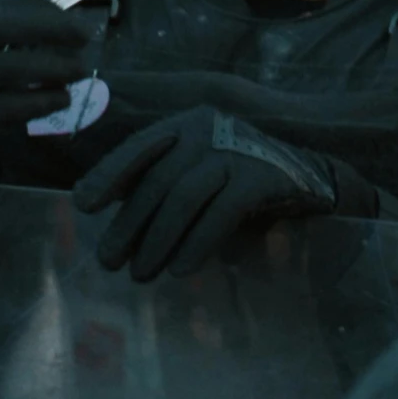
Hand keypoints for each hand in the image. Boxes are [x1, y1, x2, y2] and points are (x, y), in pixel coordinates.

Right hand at [0, 0, 87, 175]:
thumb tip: (59, 16)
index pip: (0, 4)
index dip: (41, 9)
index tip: (71, 18)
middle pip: (0, 27)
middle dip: (48, 26)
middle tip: (85, 35)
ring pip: (11, 68)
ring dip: (54, 67)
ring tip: (79, 71)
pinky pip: (12, 106)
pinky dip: (42, 101)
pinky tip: (60, 99)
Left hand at [73, 107, 370, 281]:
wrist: (315, 178)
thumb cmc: (240, 178)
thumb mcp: (197, 170)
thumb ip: (157, 180)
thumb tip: (98, 205)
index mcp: (184, 125)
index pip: (137, 147)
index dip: (108, 175)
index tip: (83, 205)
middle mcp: (207, 130)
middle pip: (157, 179)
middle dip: (129, 224)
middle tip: (109, 261)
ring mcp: (238, 150)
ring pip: (184, 196)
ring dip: (157, 239)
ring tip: (141, 273)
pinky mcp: (264, 177)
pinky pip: (221, 213)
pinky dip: (196, 242)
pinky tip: (180, 269)